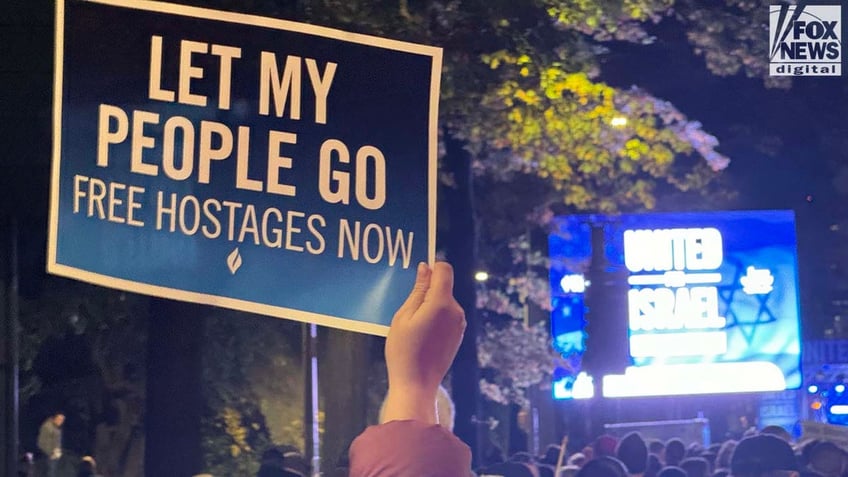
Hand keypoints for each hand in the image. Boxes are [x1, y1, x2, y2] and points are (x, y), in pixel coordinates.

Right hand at [382, 262, 465, 423]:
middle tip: (408, 312)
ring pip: (445, 302)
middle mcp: (456, 311)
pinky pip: (447, 316)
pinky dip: (436, 318)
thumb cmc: (404, 351)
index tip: (417, 278)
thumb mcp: (403, 317)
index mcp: (442, 303)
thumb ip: (417, 290)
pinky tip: (422, 335)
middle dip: (427, 291)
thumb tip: (425, 269)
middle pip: (444, 287)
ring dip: (430, 306)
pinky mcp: (458, 335)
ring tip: (413, 327)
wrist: (416, 385)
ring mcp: (460, 324)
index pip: (444, 270)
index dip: (432, 268)